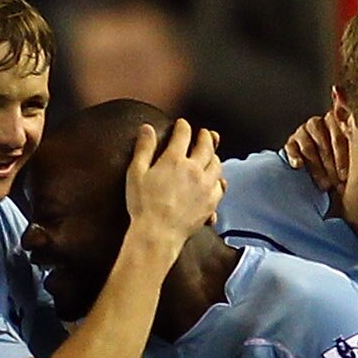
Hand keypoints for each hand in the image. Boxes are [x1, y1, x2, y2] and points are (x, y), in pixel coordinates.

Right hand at [123, 118, 225, 248]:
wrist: (157, 234)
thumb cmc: (143, 206)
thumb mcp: (136, 174)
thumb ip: (143, 149)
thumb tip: (147, 129)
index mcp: (175, 160)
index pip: (183, 134)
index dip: (183, 126)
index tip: (182, 124)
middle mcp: (195, 169)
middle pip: (206, 146)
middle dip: (205, 136)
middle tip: (205, 133)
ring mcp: (206, 186)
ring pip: (217, 164)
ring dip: (214, 156)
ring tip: (211, 154)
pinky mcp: (211, 202)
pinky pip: (221, 186)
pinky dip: (219, 180)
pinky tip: (216, 180)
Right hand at [282, 104, 351, 199]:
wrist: (328, 172)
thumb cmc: (342, 158)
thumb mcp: (351, 139)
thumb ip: (346, 114)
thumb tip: (336, 88)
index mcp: (334, 119)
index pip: (337, 135)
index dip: (341, 156)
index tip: (346, 175)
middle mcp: (317, 123)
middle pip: (322, 143)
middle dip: (330, 165)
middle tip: (336, 183)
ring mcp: (302, 133)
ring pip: (308, 147)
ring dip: (316, 168)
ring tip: (324, 184)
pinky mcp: (291, 143)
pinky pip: (291, 148)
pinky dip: (294, 157)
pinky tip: (299, 167)